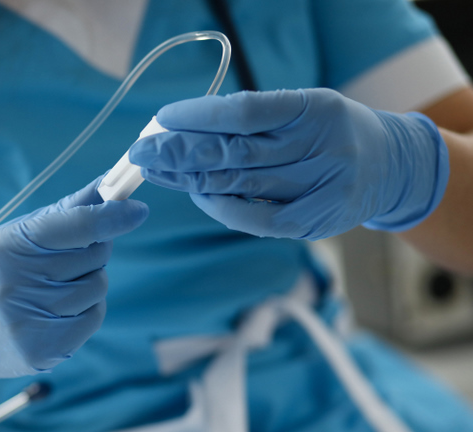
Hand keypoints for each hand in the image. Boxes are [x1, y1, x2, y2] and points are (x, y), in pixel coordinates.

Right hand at [0, 179, 148, 424]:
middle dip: (92, 252)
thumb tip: (109, 186)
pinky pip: (93, 319)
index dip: (111, 217)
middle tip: (66, 259)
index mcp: (9, 246)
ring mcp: (28, 320)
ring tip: (54, 288)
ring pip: (97, 288)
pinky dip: (86, 311)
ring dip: (88, 284)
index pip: (75, 225)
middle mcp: (16, 283)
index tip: (136, 210)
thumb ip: (64, 214)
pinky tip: (59, 311)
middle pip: (94, 257)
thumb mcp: (12, 237)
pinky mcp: (41, 350)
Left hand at [129, 88, 448, 239]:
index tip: (163, 119)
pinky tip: (196, 195)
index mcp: (316, 108)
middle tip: (142, 151)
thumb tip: (185, 127)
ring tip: (156, 170)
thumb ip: (255, 118)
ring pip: (239, 185)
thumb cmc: (330, 132)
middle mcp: (320, 147)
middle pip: (235, 152)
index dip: (199, 116)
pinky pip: (255, 220)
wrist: (390, 167)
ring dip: (190, 179)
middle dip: (181, 153)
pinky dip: (221, 207)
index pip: (245, 112)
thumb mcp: (303, 109)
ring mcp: (319, 188)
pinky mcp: (313, 223)